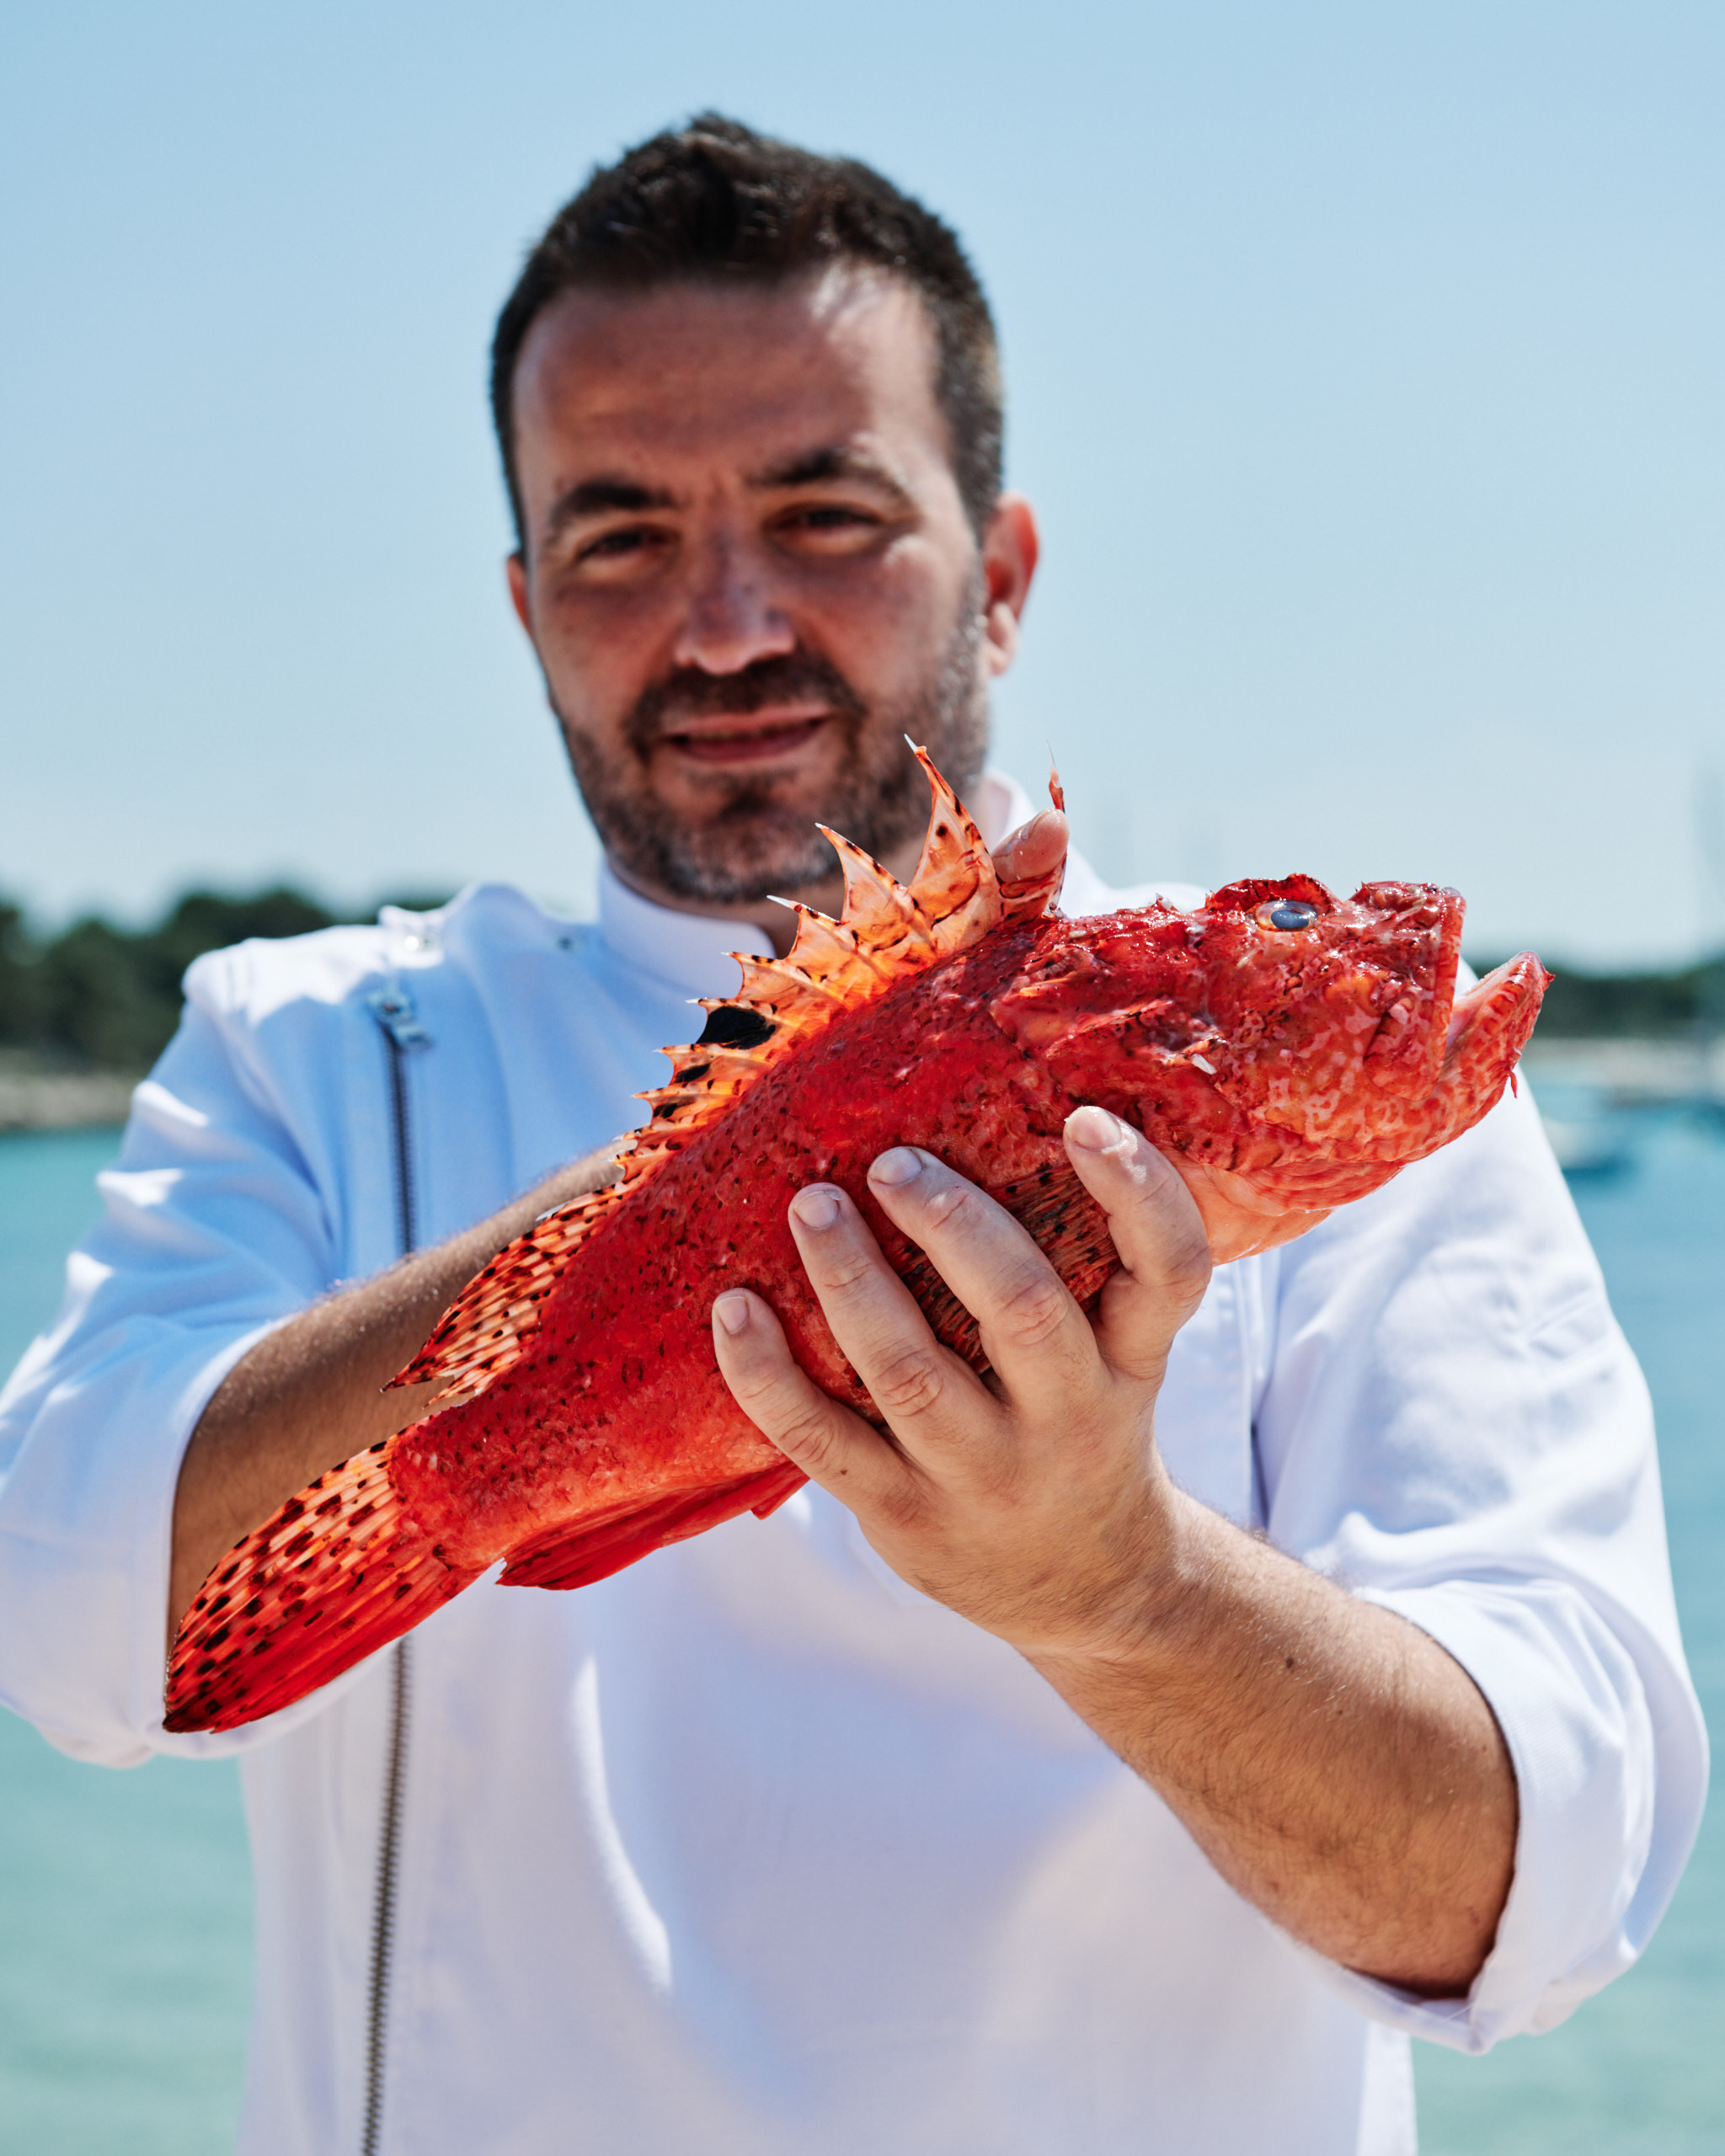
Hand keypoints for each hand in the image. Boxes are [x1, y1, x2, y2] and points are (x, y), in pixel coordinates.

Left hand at [711, 1105, 1211, 1653]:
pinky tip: (733, 1311)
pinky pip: (822, 1442)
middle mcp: (1071, 1418)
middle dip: (952, 1226)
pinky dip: (767, 1374)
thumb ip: (1081, 1266)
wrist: (1090, 1589)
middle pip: (1021, 1311)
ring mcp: (985, 1475)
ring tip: (810, 1203)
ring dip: (850, 1279)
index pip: (1168, 1270)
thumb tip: (989, 1109)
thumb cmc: (1086, 1429)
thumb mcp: (1120, 1357)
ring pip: (910, 1373)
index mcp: (1131, 1360)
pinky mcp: (906, 1519)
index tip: (1085, 1119)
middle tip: (890, 1162)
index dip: (1138, 1192)